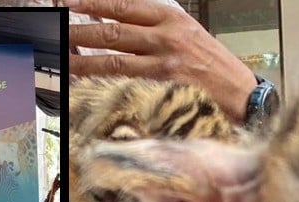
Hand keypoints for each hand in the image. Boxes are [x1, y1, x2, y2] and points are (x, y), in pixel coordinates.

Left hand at [66, 0, 256, 123]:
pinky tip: (84, 81)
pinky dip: (102, 81)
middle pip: (111, 29)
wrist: (243, 95)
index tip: (68, 1)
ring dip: (81, 57)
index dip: (91, 2)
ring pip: (112, 57)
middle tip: (54, 28)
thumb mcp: (187, 34)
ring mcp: (164, 63)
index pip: (122, 4)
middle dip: (78, 29)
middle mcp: (166, 36)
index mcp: (171, 17)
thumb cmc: (213, 67)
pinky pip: (124, 83)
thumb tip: (116, 23)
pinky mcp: (164, 88)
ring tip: (59, 56)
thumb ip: (154, 28)